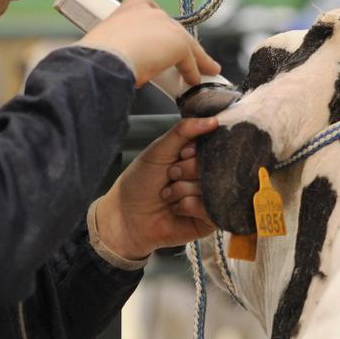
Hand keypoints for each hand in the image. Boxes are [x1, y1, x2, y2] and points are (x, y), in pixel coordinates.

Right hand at [75, 0, 219, 87]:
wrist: (104, 60)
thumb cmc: (99, 55)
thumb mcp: (110, 44)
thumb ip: (123, 45)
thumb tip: (126, 62)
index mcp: (131, 7)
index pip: (150, 8)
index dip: (157, 25)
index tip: (158, 35)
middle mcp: (151, 11)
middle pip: (171, 29)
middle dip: (177, 44)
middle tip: (183, 58)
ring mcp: (166, 25)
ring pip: (185, 43)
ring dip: (195, 59)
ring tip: (200, 70)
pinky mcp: (178, 42)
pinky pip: (190, 60)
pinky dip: (192, 71)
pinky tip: (193, 80)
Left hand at [91, 117, 218, 258]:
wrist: (125, 216)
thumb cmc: (139, 182)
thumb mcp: (159, 150)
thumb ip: (184, 131)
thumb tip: (214, 120)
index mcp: (196, 156)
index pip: (213, 145)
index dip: (195, 151)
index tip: (180, 154)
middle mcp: (206, 175)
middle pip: (214, 166)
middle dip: (186, 170)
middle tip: (170, 176)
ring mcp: (210, 197)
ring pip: (210, 187)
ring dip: (183, 190)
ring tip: (168, 195)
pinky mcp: (210, 219)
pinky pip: (209, 208)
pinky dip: (188, 206)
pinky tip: (175, 209)